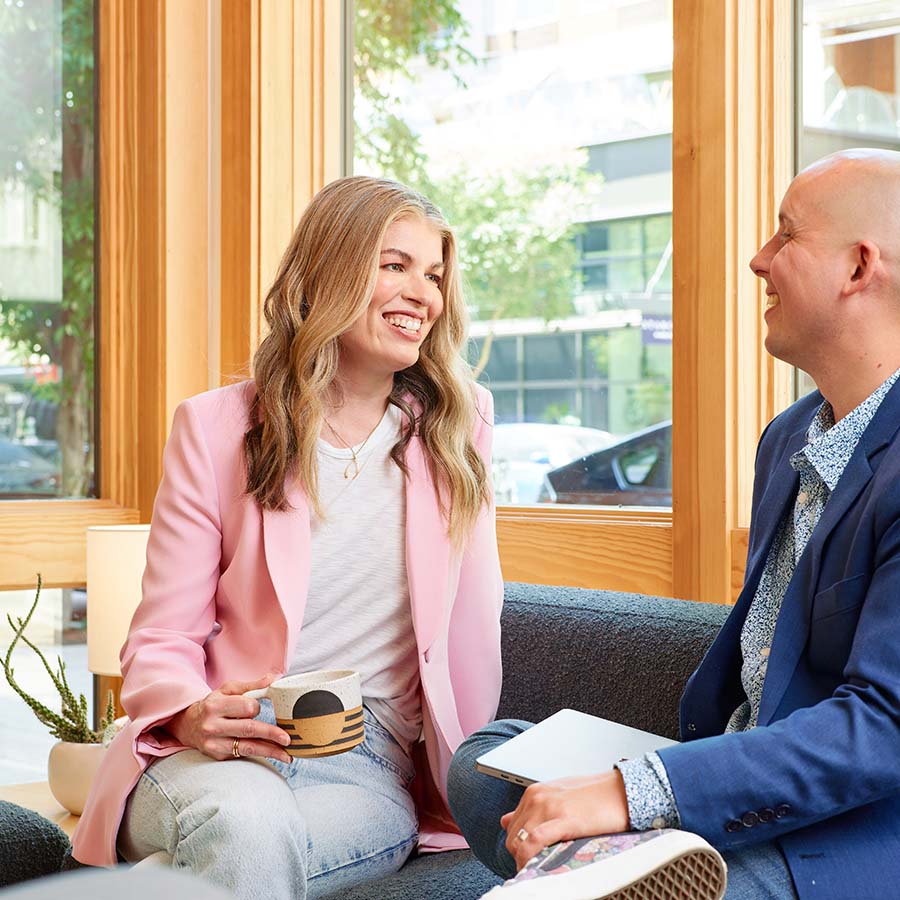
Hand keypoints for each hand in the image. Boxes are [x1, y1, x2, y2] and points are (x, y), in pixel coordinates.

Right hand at [166, 673, 291, 762]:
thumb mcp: (228, 690)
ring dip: (270, 752)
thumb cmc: (214, 704)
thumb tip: (273, 678)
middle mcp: (213, 726)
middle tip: (288, 738)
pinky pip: (242, 755)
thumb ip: (251, 686)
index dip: (256, 707)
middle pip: (248, 729)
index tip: (258, 708)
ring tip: (287, 755)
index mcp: (216, 706)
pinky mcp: (217, 756)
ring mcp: (214, 744)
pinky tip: (273, 755)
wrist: (188, 725)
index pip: (245, 707)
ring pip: (247, 748)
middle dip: (271, 734)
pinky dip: (259, 755)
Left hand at [500, 770, 630, 869]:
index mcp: (535, 793)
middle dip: (520, 855)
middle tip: (534, 867)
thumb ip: (533, 808)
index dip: (517, 846)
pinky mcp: (563, 819)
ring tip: (536, 871)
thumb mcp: (558, 795)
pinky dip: (529, 857)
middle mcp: (537, 798)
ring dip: (524, 860)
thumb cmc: (594, 795)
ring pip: (520, 841)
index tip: (525, 858)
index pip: (512, 826)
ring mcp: (548, 808)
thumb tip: (506, 820)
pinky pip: (535, 841)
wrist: (621, 790)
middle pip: (514, 836)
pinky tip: (534, 867)